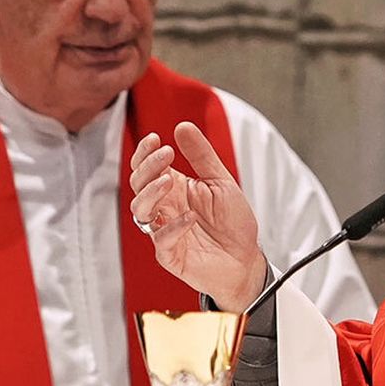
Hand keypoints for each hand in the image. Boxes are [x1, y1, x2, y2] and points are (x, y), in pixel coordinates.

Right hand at [128, 121, 266, 307]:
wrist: (246, 259)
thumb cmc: (232, 223)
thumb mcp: (221, 182)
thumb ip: (201, 156)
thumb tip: (182, 126)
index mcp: (174, 189)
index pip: (146, 168)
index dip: (145, 153)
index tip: (155, 139)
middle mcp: (165, 208)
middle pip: (138, 184)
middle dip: (147, 167)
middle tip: (165, 155)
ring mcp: (164, 231)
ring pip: (140, 210)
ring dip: (151, 193)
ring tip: (168, 181)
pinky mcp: (170, 255)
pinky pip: (161, 240)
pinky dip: (172, 226)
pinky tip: (190, 217)